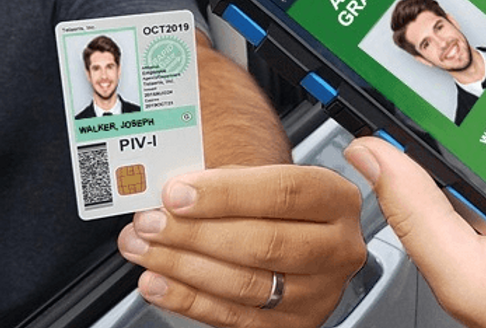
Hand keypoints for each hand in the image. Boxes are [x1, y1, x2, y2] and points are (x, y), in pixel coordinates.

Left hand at [118, 164, 365, 327]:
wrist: (290, 226)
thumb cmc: (272, 199)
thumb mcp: (262, 176)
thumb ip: (225, 182)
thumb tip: (172, 197)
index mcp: (337, 199)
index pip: (283, 192)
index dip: (226, 194)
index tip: (177, 193)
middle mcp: (338, 247)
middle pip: (265, 243)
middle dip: (197, 234)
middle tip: (152, 222)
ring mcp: (320, 291)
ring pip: (246, 284)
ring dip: (183, 267)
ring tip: (144, 248)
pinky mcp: (294, 323)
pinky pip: (234, 318)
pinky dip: (189, 300)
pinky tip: (158, 282)